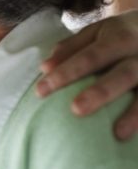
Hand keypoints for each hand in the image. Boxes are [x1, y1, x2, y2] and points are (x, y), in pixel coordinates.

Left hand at [36, 10, 137, 139]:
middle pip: (123, 73)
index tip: (40, 91)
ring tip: (119, 133)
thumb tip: (45, 67)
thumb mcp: (98, 32)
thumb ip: (72, 48)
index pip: (90, 57)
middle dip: (101, 92)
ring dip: (134, 113)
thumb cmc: (120, 34)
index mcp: (121, 37)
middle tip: (76, 109)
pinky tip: (130, 135)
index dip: (66, 73)